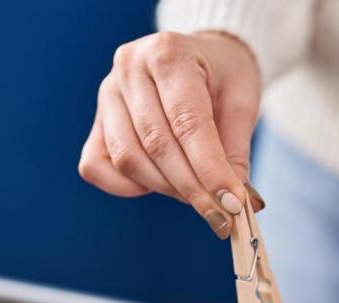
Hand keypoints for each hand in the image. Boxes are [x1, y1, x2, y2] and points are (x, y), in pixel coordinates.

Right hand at [78, 31, 262, 238]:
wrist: (200, 58)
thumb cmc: (222, 78)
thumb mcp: (241, 102)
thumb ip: (235, 149)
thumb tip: (234, 200)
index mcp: (169, 53)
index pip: (187, 122)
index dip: (209, 168)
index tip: (231, 204)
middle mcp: (130, 68)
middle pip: (156, 144)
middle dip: (191, 187)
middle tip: (220, 214)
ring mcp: (107, 94)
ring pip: (128, 158)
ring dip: (165, 188)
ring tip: (198, 196)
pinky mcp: (96, 121)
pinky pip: (96, 166)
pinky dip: (126, 186)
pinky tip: (158, 185)